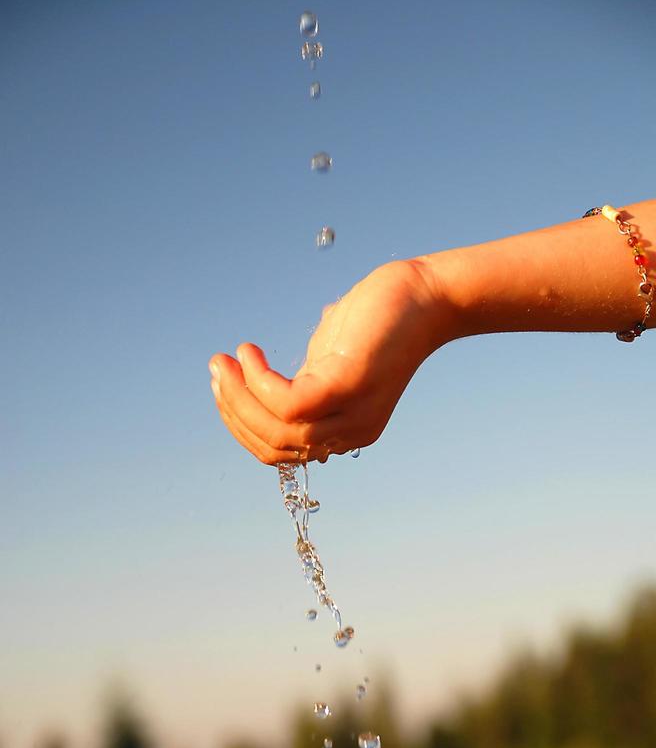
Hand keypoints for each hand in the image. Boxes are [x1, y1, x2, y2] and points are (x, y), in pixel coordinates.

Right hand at [208, 258, 452, 464]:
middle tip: (217, 369)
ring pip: (276, 428)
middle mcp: (351, 432)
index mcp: (345, 431)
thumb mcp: (328, 360)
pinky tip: (250, 353)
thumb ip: (300, 380)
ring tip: (224, 361)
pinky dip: (258, 379)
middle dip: (233, 411)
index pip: (278, 451)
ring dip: (238, 395)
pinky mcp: (349, 384)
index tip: (222, 385)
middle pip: (272, 446)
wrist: (425, 297)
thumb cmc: (375, 323)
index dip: (241, 424)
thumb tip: (259, 380)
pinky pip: (289, 402)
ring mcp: (352, 412)